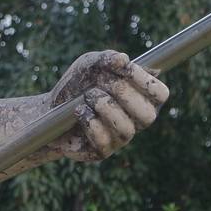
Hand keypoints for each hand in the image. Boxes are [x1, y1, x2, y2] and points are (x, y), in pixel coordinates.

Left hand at [46, 50, 167, 161]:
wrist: (50, 107)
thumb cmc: (78, 84)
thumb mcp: (90, 64)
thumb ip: (107, 58)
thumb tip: (123, 60)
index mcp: (141, 98)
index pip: (161, 94)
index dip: (146, 81)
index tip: (125, 68)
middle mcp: (135, 121)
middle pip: (148, 115)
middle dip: (124, 95)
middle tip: (102, 83)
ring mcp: (120, 138)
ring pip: (126, 129)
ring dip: (104, 107)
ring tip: (88, 96)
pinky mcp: (101, 151)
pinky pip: (103, 140)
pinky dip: (89, 121)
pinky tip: (79, 111)